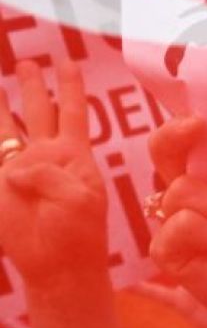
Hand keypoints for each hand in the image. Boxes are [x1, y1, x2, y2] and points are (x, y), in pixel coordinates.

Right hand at [0, 59, 123, 327]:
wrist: (57, 265)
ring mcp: (17, 168)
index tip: (68, 62)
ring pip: (6, 127)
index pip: (72, 111)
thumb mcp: (78, 197)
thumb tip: (14, 167)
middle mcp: (45, 155)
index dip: (69, 86)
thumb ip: (48, 173)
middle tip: (28, 62)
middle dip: (33, 86)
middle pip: (38, 110)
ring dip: (1, 105)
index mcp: (74, 155)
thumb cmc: (78, 233)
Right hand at [147, 115, 206, 327]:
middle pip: (164, 151)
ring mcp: (172, 224)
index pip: (188, 140)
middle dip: (177, 135)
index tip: (202, 116)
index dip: (183, 123)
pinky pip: (183, 225)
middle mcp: (187, 196)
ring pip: (184, 191)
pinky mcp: (166, 252)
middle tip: (199, 127)